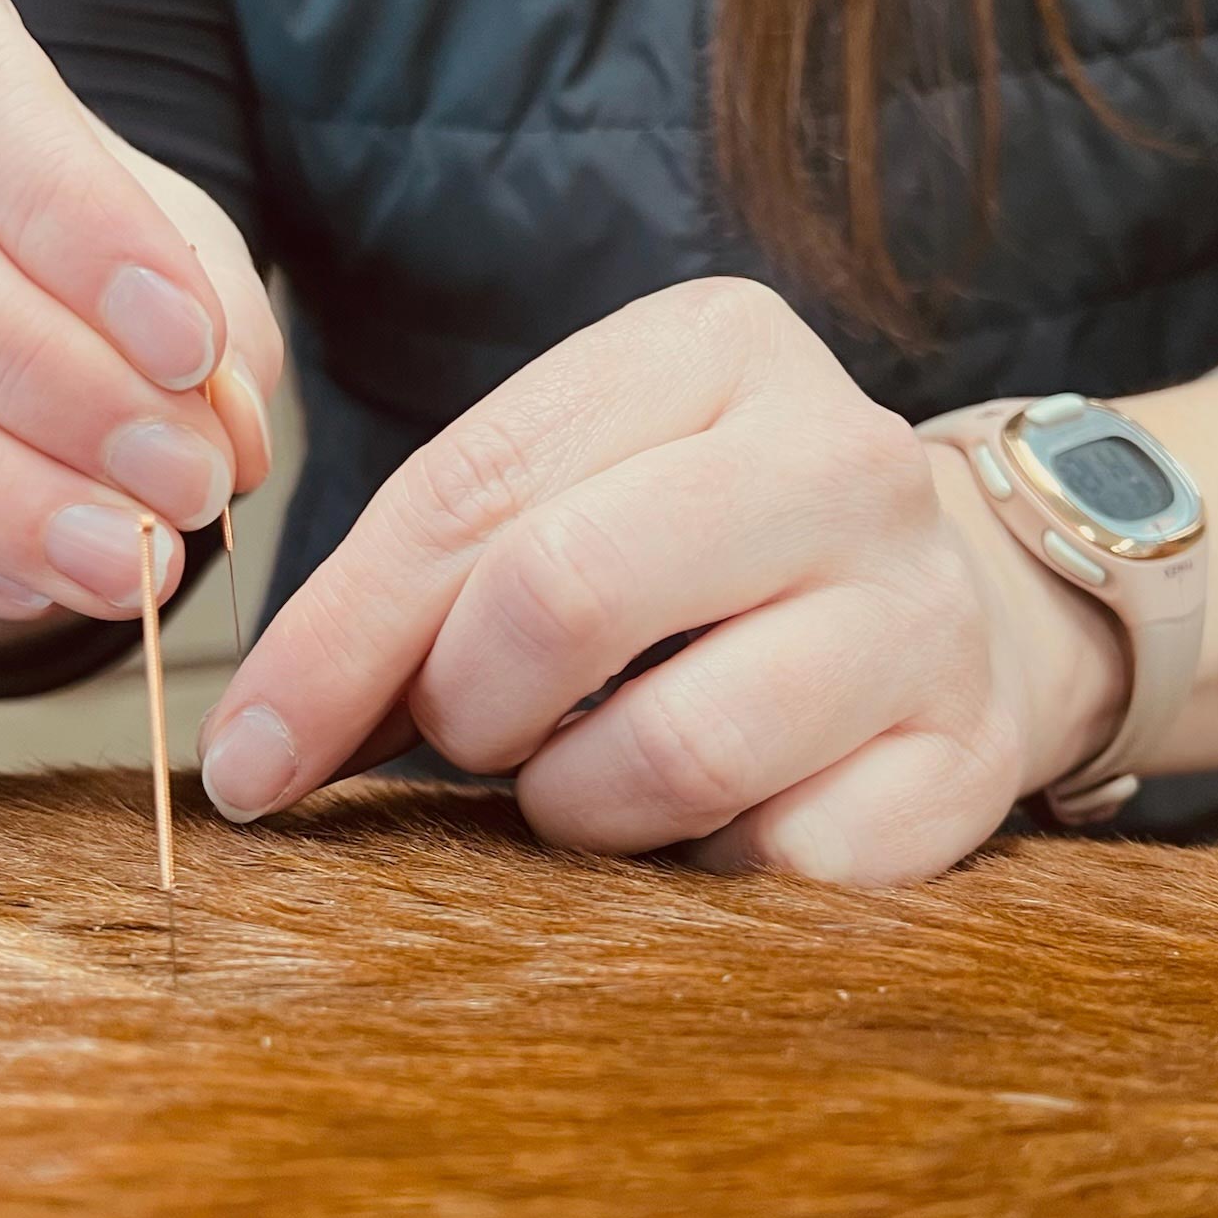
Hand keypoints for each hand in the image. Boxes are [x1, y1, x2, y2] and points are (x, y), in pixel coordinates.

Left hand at [200, 278, 1123, 882]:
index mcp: (712, 347)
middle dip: (463, 708)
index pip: (469, 491)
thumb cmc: (693, 547)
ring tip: (583, 776)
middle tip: (467, 736)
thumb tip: (261, 750)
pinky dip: (699, 870)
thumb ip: (419, 585)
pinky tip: (708, 820)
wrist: (937, 599)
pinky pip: (774, 866)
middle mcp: (838, 457)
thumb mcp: (563, 496)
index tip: (252, 761)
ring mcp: (922, 608)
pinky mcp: (964, 758)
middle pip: (560, 597)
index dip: (335, 641)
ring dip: (573, 805)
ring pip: (669, 754)